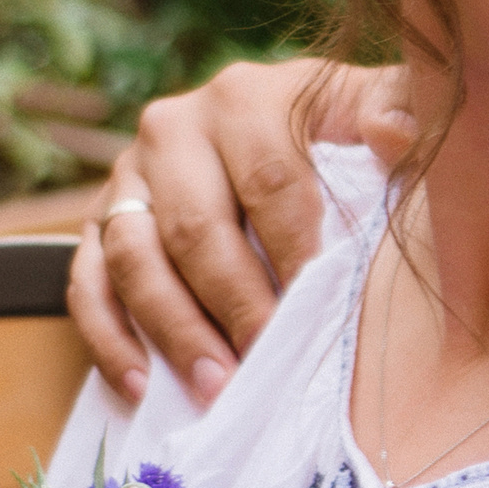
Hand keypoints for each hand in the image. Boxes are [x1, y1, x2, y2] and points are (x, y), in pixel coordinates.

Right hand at [70, 57, 414, 404]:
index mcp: (244, 98)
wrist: (281, 138)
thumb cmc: (343, 140)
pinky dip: (109, 338)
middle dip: (233, 307)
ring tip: (214, 389)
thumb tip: (391, 130)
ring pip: (134, 258)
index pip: (269, 183)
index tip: (319, 318)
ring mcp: (126, 176)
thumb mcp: (379, 113)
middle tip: (263, 369)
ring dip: (173, 332)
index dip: (294, 255)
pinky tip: (142, 387)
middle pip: (195, 228)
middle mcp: (173, 127)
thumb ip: (402, 112)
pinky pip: (86, 283)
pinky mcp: (96, 221)